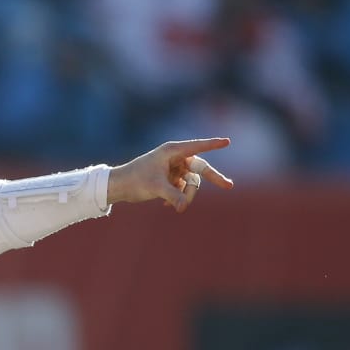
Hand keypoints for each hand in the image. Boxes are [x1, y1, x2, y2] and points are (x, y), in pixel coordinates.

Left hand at [106, 138, 232, 212]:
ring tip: (176, 208)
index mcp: (172, 151)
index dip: (213, 144)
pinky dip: (179, 198)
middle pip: (200, 168)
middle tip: (229, 186)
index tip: (228, 141)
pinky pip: (183, 189)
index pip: (197, 147)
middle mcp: (175, 158)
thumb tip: (183, 206)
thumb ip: (173, 196)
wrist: (119, 187)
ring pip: (191, 182)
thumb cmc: (135, 180)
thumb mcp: (156, 188)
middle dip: (214, 178)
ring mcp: (174, 168)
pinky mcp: (170, 179)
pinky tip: (167, 206)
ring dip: (187, 195)